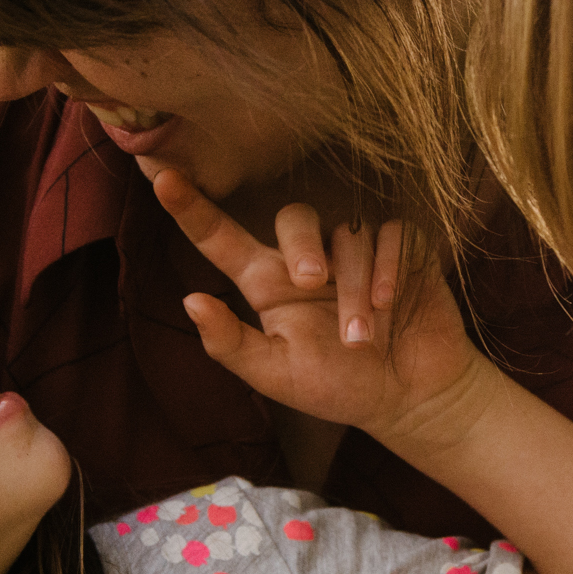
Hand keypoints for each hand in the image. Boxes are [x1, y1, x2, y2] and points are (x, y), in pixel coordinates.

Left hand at [151, 169, 486, 450]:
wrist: (411, 396)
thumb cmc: (339, 387)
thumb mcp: (277, 375)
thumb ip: (231, 344)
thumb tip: (190, 300)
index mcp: (266, 283)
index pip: (220, 238)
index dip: (191, 208)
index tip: (160, 177)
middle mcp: (307, 257)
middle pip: (293, 217)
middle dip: (302, 246)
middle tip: (313, 282)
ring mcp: (355, 248)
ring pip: (347, 233)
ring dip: (354, 286)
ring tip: (363, 337)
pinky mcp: (399, 245)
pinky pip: (389, 233)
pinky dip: (389, 268)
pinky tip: (393, 304)